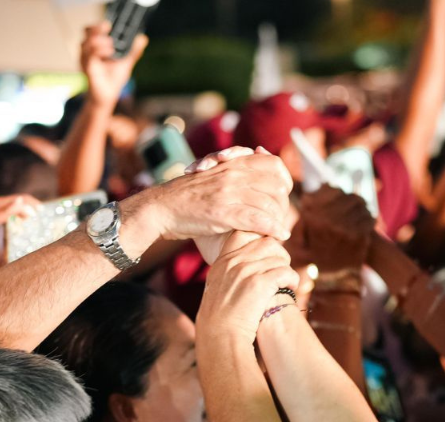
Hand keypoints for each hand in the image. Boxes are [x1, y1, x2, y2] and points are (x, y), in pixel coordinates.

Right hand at [81, 22, 147, 108]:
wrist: (108, 97)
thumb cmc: (113, 79)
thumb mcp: (126, 62)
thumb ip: (133, 50)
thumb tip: (142, 38)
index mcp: (95, 47)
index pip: (91, 30)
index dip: (98, 25)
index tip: (109, 24)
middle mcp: (88, 52)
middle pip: (86, 33)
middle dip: (95, 28)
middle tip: (107, 26)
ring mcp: (86, 60)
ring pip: (85, 43)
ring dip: (98, 40)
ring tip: (111, 44)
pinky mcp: (88, 70)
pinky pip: (89, 56)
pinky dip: (99, 51)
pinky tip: (110, 51)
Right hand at [133, 148, 293, 255]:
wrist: (160, 208)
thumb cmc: (186, 196)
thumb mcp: (213, 176)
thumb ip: (233, 174)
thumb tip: (254, 179)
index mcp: (232, 163)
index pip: (273, 164)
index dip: (284, 179)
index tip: (283, 194)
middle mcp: (233, 174)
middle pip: (276, 185)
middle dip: (284, 203)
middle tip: (282, 216)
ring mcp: (228, 193)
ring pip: (269, 204)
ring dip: (280, 219)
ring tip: (281, 229)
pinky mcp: (223, 213)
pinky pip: (258, 220)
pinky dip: (273, 229)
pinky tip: (280, 236)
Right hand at [196, 233, 299, 349]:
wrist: (220, 336)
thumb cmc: (221, 319)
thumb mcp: (219, 289)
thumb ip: (231, 274)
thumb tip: (251, 268)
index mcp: (222, 261)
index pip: (243, 234)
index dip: (260, 238)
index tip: (268, 254)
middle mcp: (233, 262)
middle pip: (266, 242)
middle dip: (279, 254)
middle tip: (282, 269)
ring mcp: (245, 271)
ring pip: (278, 257)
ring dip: (287, 268)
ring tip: (287, 282)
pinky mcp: (259, 284)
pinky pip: (285, 271)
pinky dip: (292, 279)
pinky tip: (290, 288)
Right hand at [298, 187, 373, 271]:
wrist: (326, 272)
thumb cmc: (313, 245)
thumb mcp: (306, 222)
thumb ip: (314, 202)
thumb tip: (327, 184)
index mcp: (317, 216)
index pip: (337, 192)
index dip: (342, 192)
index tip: (344, 196)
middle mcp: (332, 222)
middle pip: (353, 199)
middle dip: (355, 200)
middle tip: (357, 202)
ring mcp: (347, 231)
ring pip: (363, 208)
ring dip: (363, 209)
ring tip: (362, 212)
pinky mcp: (360, 239)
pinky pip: (370, 220)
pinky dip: (370, 219)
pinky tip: (367, 221)